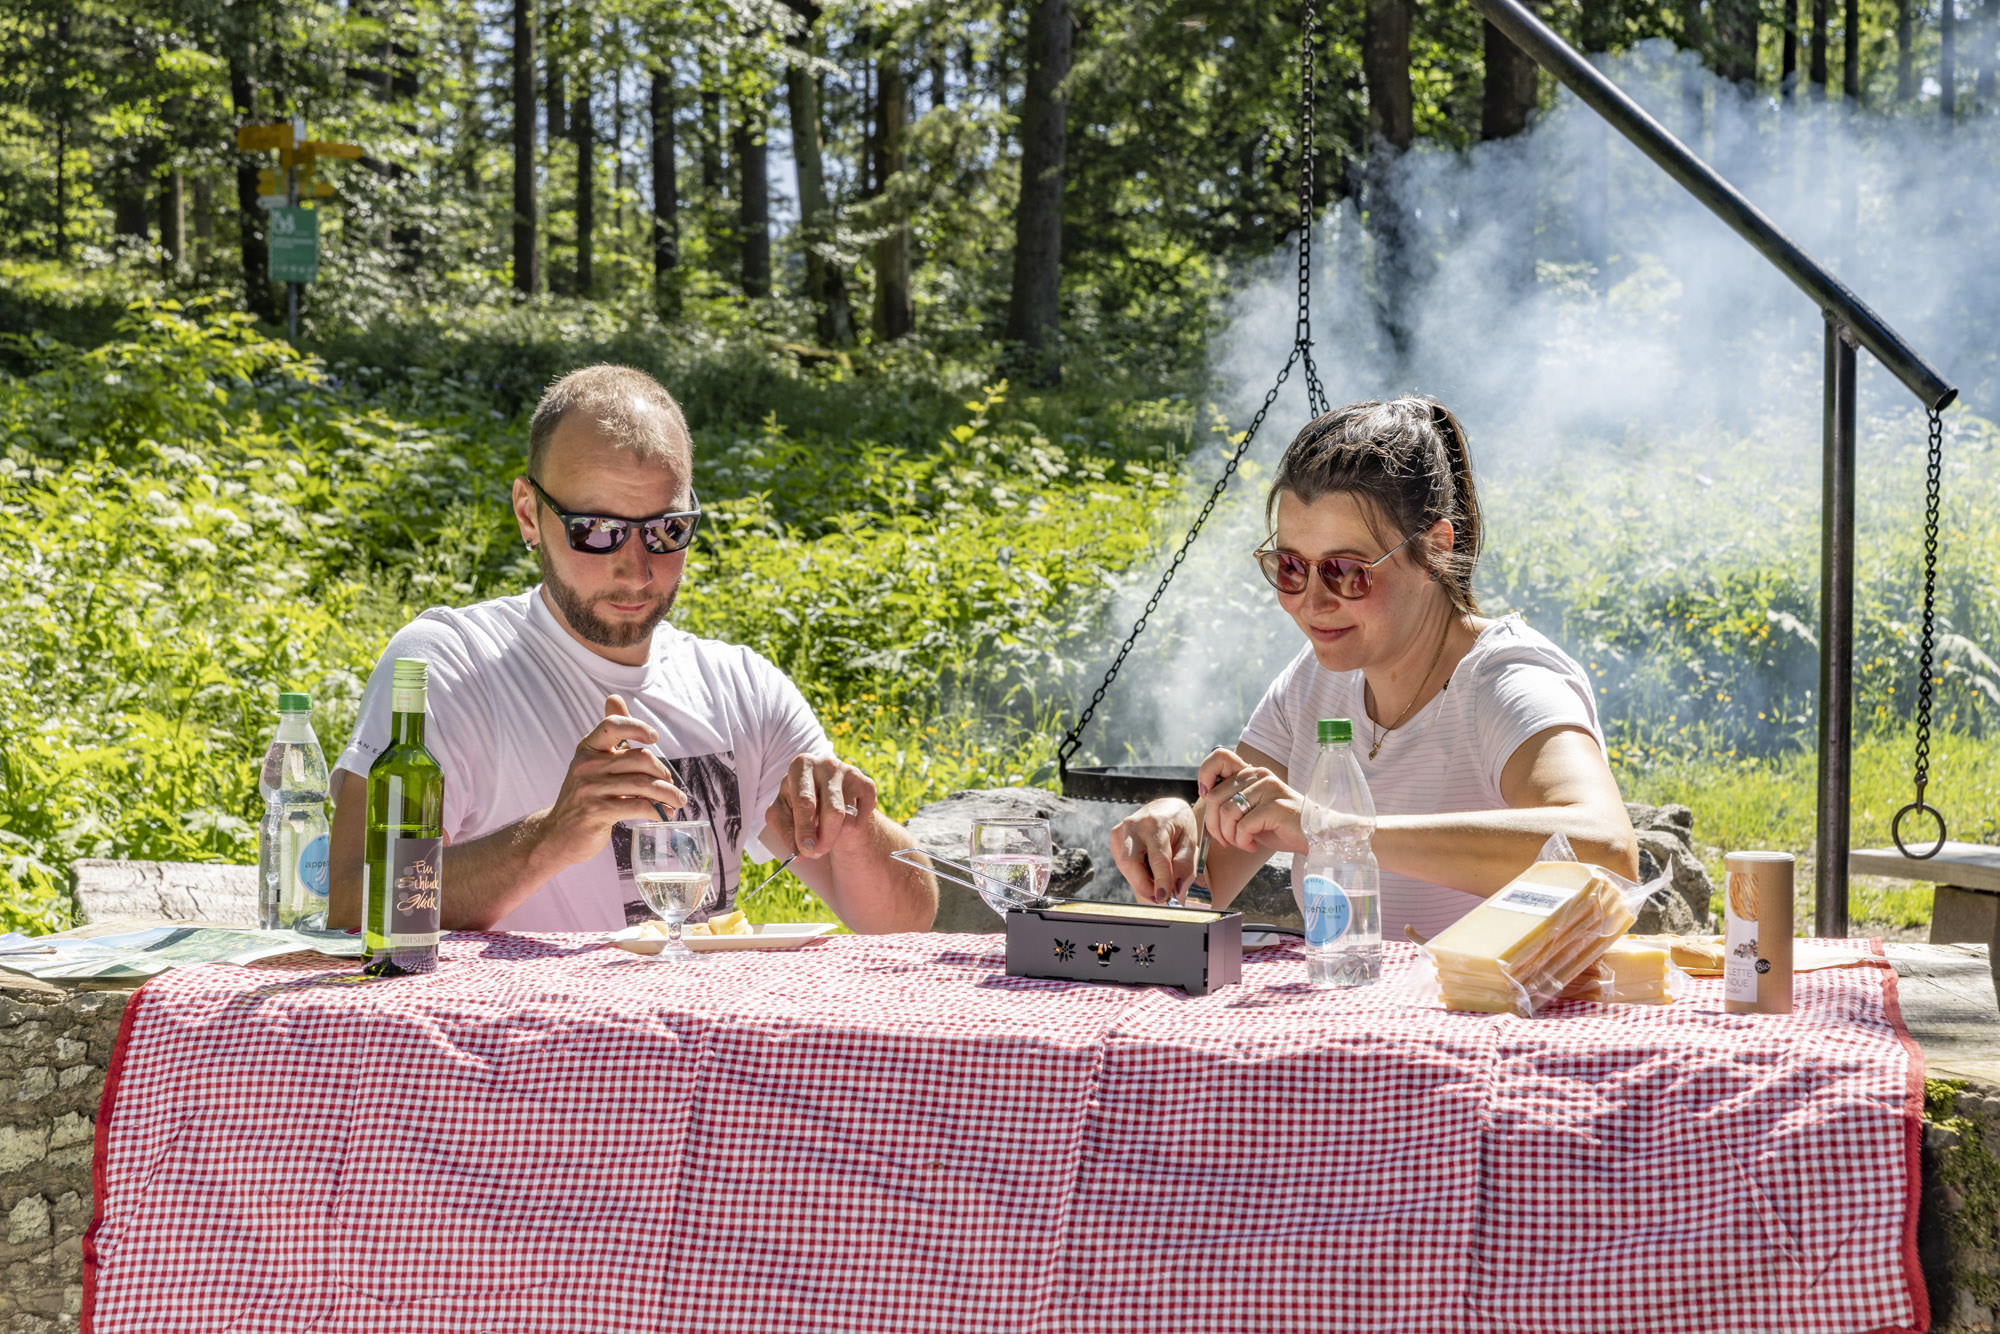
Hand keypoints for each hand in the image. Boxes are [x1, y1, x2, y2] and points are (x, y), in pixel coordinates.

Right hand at [539, 694, 686, 866]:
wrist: (557, 833)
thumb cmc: (583, 795)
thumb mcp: (593, 762)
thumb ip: (610, 734)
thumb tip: (615, 699)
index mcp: (588, 748)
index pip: (612, 726)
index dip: (637, 727)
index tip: (654, 737)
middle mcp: (587, 765)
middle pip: (640, 759)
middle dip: (663, 773)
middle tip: (671, 785)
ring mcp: (590, 789)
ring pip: (643, 784)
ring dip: (668, 794)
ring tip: (678, 801)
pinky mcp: (596, 812)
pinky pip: (638, 806)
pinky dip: (657, 810)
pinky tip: (663, 813)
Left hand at [764, 754, 876, 860]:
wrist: (822, 792)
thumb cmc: (797, 803)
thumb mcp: (782, 814)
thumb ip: (786, 832)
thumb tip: (797, 854)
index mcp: (801, 766)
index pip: (805, 801)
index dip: (805, 829)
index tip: (807, 851)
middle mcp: (827, 764)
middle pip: (833, 811)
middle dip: (825, 839)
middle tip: (816, 853)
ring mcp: (850, 772)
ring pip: (848, 819)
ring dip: (836, 837)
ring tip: (823, 833)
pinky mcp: (867, 784)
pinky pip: (861, 819)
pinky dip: (850, 831)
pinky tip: (840, 824)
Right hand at [1110, 798, 1199, 905]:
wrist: (1164, 808)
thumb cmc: (1179, 825)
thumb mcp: (1190, 842)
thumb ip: (1185, 866)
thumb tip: (1175, 890)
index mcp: (1156, 823)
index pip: (1157, 857)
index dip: (1160, 881)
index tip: (1164, 897)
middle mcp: (1134, 825)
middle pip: (1130, 863)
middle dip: (1144, 886)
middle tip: (1159, 898)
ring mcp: (1121, 831)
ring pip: (1124, 866)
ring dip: (1140, 881)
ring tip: (1156, 883)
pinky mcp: (1115, 838)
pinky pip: (1122, 864)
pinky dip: (1135, 873)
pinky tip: (1147, 871)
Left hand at [1199, 746, 1308, 855]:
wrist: (1316, 835)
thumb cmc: (1281, 826)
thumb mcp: (1252, 810)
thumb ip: (1232, 803)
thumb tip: (1206, 809)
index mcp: (1252, 773)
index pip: (1219, 757)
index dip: (1204, 776)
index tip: (1207, 798)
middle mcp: (1259, 775)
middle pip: (1214, 796)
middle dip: (1213, 825)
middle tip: (1224, 840)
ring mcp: (1268, 789)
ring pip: (1226, 812)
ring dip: (1229, 835)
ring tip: (1242, 843)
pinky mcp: (1275, 806)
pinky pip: (1243, 826)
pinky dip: (1242, 841)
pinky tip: (1252, 845)